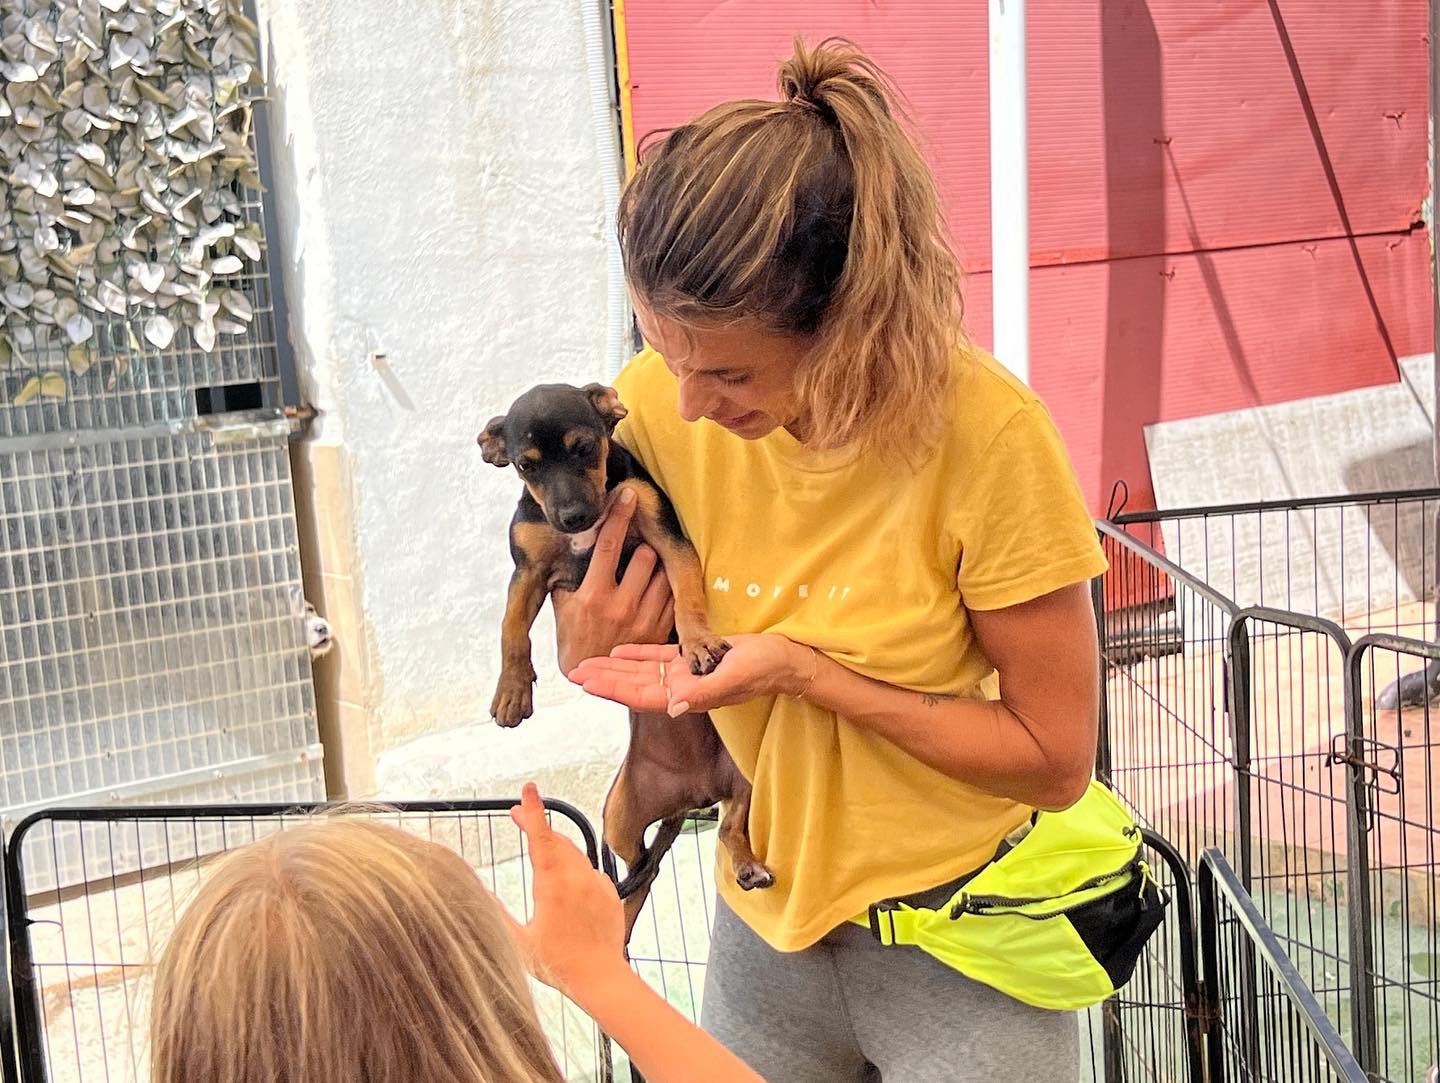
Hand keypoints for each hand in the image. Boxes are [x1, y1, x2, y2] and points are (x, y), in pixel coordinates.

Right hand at [506, 782, 626, 998]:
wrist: (600, 977)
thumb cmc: (557, 964)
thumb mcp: (518, 940)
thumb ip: (496, 912)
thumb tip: (478, 890)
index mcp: (552, 883)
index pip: (540, 836)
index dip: (532, 810)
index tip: (529, 788)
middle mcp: (577, 876)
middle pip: (556, 840)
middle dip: (537, 825)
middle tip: (519, 817)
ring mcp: (596, 883)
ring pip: (574, 854)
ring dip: (556, 846)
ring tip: (539, 848)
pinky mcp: (610, 893)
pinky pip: (589, 872)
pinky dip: (575, 869)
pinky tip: (567, 883)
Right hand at [551, 489, 674, 674]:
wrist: (593, 675)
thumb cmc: (574, 634)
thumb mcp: (563, 604)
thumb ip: (569, 574)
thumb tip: (570, 539)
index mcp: (593, 595)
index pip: (607, 544)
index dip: (618, 515)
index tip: (627, 494)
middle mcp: (620, 605)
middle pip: (645, 555)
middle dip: (642, 546)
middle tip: (637, 547)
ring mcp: (643, 619)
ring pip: (663, 573)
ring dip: (657, 565)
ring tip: (647, 568)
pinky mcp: (660, 631)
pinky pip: (672, 596)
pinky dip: (667, 587)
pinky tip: (656, 587)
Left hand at [568, 634, 814, 715]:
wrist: (785, 659)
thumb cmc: (763, 670)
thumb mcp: (733, 679)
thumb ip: (702, 694)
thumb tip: (671, 708)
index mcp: (688, 695)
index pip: (641, 694)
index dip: (612, 689)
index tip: (586, 683)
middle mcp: (682, 687)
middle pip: (634, 683)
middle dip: (604, 678)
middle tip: (573, 672)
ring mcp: (687, 672)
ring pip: (642, 670)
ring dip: (614, 666)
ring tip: (588, 662)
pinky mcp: (695, 657)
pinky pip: (660, 655)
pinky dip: (639, 653)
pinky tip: (619, 649)